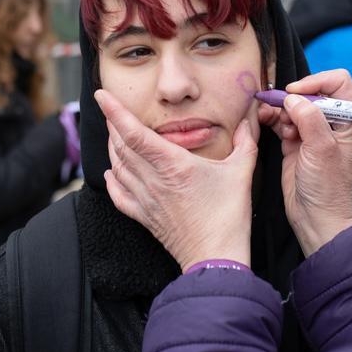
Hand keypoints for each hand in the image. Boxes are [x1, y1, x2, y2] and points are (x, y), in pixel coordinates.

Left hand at [96, 89, 255, 271]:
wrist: (215, 256)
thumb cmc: (229, 215)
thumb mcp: (241, 172)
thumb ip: (245, 142)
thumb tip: (249, 119)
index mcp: (172, 164)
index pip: (134, 132)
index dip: (115, 112)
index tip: (101, 95)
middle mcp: (153, 179)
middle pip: (121, 146)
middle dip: (113, 125)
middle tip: (111, 110)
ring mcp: (146, 199)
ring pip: (117, 167)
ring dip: (113, 148)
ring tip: (114, 135)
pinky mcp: (145, 217)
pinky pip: (119, 195)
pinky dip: (112, 181)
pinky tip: (111, 173)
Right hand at [258, 70, 351, 255]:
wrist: (314, 217)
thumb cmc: (327, 187)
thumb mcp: (322, 149)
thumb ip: (309, 119)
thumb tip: (293, 98)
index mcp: (351, 120)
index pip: (339, 82)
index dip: (318, 81)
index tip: (297, 92)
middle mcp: (333, 122)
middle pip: (312, 91)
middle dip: (294, 97)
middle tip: (282, 110)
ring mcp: (313, 130)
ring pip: (294, 104)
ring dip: (281, 108)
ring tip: (276, 122)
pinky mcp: (295, 140)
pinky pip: (282, 119)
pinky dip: (273, 117)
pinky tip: (267, 121)